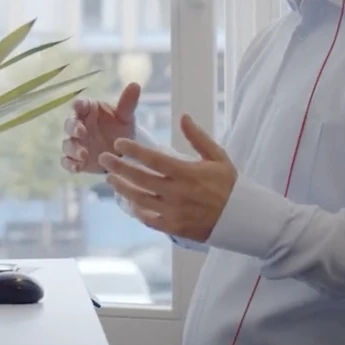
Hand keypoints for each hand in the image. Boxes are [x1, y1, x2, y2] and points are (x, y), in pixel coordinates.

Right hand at [60, 83, 140, 173]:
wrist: (122, 151)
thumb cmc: (120, 127)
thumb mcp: (126, 116)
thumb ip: (128, 103)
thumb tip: (136, 84)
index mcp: (88, 110)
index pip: (80, 104)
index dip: (78, 104)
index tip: (78, 105)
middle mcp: (79, 125)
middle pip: (69, 124)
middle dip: (73, 128)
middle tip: (81, 132)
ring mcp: (76, 143)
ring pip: (67, 144)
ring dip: (72, 148)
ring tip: (83, 154)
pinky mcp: (76, 159)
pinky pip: (67, 161)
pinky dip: (70, 164)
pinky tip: (78, 167)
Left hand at [99, 113, 237, 242]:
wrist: (241, 218)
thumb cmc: (228, 185)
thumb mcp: (218, 157)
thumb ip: (198, 137)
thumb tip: (183, 116)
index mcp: (187, 173)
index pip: (153, 159)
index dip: (133, 150)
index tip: (118, 143)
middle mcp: (177, 192)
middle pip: (140, 178)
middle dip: (118, 167)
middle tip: (103, 158)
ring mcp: (174, 212)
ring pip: (140, 199)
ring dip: (122, 188)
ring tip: (110, 178)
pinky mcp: (174, 227)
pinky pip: (149, 219)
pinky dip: (137, 211)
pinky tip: (129, 202)